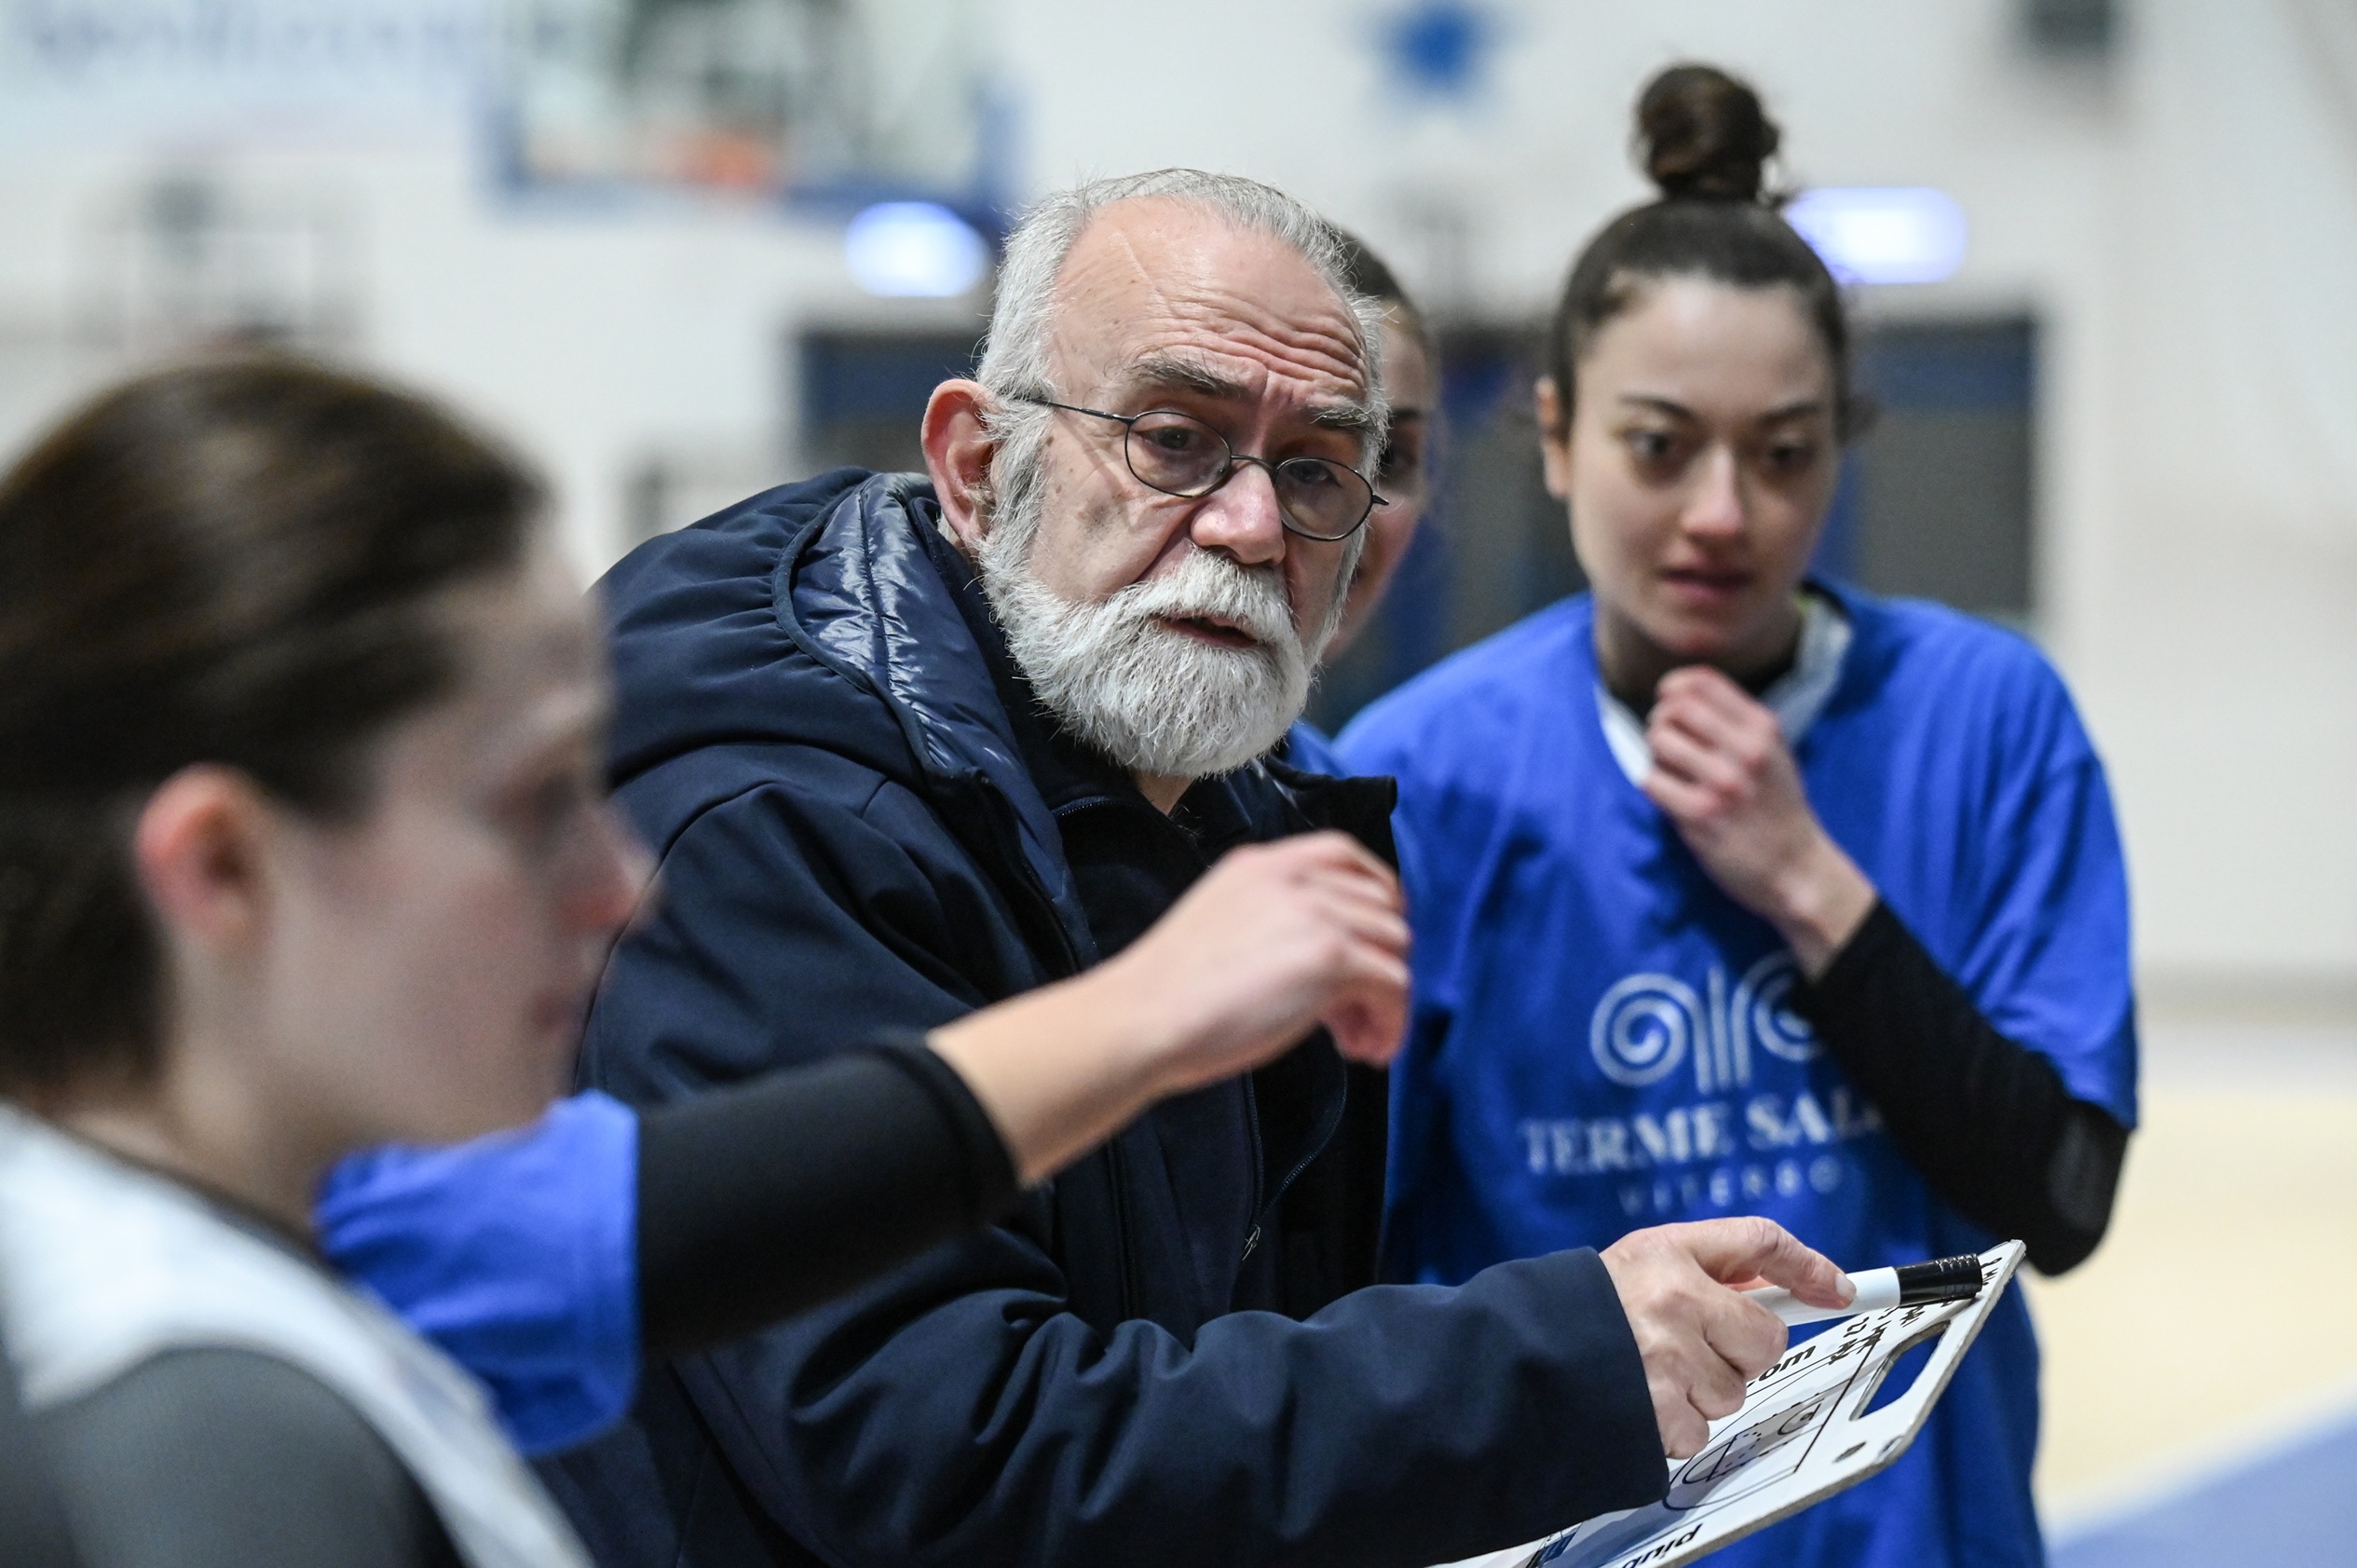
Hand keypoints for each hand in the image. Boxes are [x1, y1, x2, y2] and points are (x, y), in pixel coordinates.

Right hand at [1099, 831, 1410, 1091]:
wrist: (1142, 1017)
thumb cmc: (1168, 993)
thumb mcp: (1220, 922)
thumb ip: (1273, 919)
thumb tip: (1329, 960)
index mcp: (1261, 864)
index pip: (1344, 852)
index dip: (1378, 891)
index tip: (1378, 933)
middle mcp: (1295, 878)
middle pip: (1381, 905)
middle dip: (1378, 959)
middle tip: (1353, 1014)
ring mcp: (1316, 913)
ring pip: (1394, 946)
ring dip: (1386, 998)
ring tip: (1356, 1040)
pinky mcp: (1331, 957)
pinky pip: (1394, 985)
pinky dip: (1391, 1023)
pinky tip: (1364, 1051)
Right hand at [1600, 1217, 1852, 1457]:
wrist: (1520, 1361)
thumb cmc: (1583, 1311)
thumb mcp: (1638, 1264)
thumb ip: (1707, 1271)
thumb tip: (1792, 1288)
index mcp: (1666, 1253)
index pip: (1758, 1240)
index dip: (1806, 1264)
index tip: (1840, 1289)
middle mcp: (1673, 1300)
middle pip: (1764, 1338)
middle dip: (1739, 1351)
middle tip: (1694, 1347)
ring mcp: (1668, 1359)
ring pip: (1734, 1391)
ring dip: (1703, 1393)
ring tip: (1652, 1375)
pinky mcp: (1660, 1411)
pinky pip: (1702, 1430)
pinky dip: (1677, 1426)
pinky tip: (1642, 1402)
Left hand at [1641, 667, 1874, 977]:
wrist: (1795, 869)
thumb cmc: (1777, 809)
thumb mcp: (1774, 753)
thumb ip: (1736, 723)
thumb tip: (1677, 695)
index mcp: (1763, 728)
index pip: (1702, 681)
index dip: (1672, 686)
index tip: (1666, 701)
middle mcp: (1746, 750)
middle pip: (1675, 707)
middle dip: (1660, 721)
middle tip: (1666, 742)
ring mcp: (1723, 782)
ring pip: (1659, 740)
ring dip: (1655, 755)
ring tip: (1670, 771)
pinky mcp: (1701, 815)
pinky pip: (1652, 781)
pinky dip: (1654, 786)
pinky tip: (1671, 797)